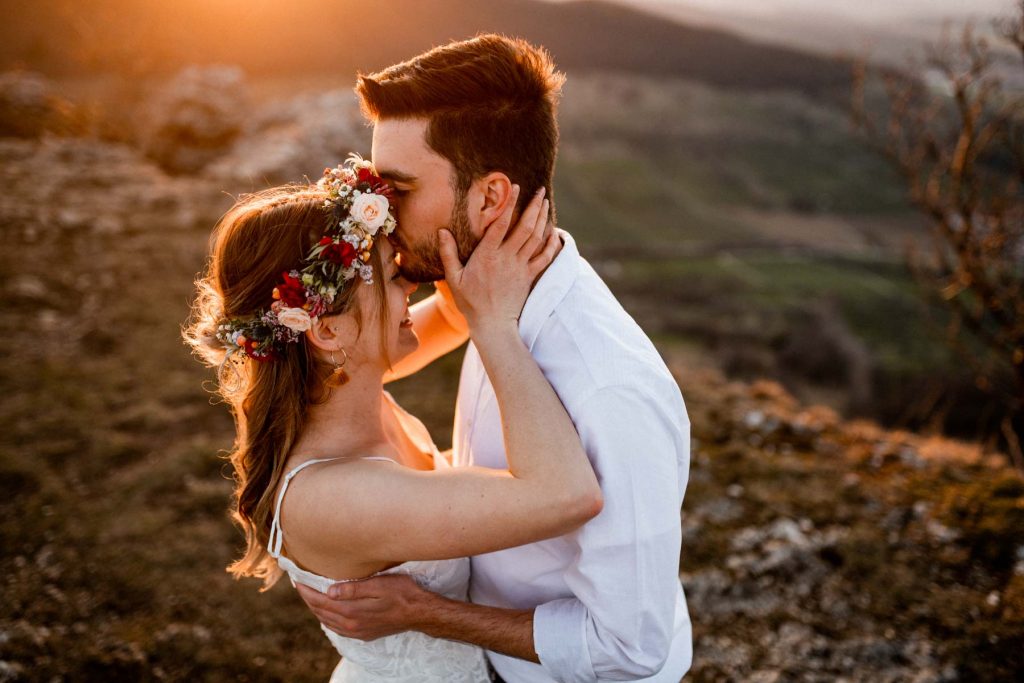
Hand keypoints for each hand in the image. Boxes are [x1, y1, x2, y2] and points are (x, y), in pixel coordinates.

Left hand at [294, 574, 436, 640]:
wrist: (419, 612)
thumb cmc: (402, 592)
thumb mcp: (379, 584)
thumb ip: (353, 589)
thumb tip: (329, 591)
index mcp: (352, 611)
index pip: (321, 601)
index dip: (307, 591)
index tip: (297, 580)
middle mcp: (352, 624)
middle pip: (321, 612)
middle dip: (308, 598)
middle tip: (300, 585)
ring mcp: (357, 631)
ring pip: (327, 621)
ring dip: (316, 609)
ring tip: (310, 596)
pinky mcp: (364, 634)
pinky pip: (338, 628)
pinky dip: (328, 619)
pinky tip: (328, 612)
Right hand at [438, 185, 558, 333]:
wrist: (492, 324)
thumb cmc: (470, 302)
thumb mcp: (454, 278)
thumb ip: (448, 253)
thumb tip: (442, 231)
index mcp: (487, 255)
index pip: (501, 224)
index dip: (510, 203)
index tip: (516, 187)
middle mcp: (507, 258)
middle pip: (525, 227)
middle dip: (533, 206)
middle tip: (540, 190)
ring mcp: (520, 268)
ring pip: (536, 239)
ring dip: (542, 219)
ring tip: (545, 203)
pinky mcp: (529, 277)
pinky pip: (544, 258)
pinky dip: (551, 243)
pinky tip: (554, 231)